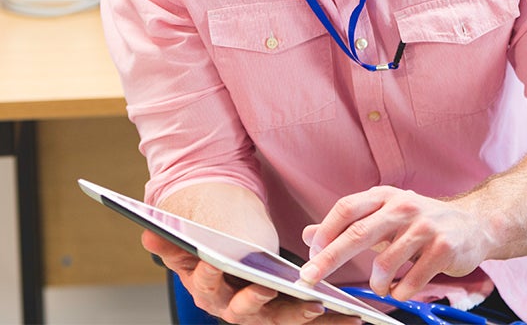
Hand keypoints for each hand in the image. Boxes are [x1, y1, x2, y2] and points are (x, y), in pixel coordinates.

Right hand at [142, 230, 357, 323]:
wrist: (232, 246)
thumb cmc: (212, 238)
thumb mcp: (191, 237)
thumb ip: (172, 239)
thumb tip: (148, 233)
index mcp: (207, 289)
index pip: (207, 284)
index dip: (210, 272)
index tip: (217, 260)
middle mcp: (234, 308)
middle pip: (246, 311)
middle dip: (259, 303)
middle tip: (271, 290)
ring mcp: (263, 313)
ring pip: (283, 319)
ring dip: (302, 316)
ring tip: (321, 305)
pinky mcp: (288, 312)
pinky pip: (308, 319)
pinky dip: (331, 320)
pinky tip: (355, 316)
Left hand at [299, 186, 496, 300]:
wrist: (475, 224)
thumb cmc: (424, 222)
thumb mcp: (386, 216)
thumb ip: (349, 226)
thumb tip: (309, 235)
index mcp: (386, 197)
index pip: (347, 208)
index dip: (325, 232)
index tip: (311, 254)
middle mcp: (404, 207)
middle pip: (358, 233)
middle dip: (330, 259)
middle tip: (310, 278)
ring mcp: (426, 227)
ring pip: (385, 263)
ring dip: (377, 283)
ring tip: (383, 286)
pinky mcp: (444, 248)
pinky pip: (411, 280)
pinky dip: (401, 292)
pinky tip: (404, 289)